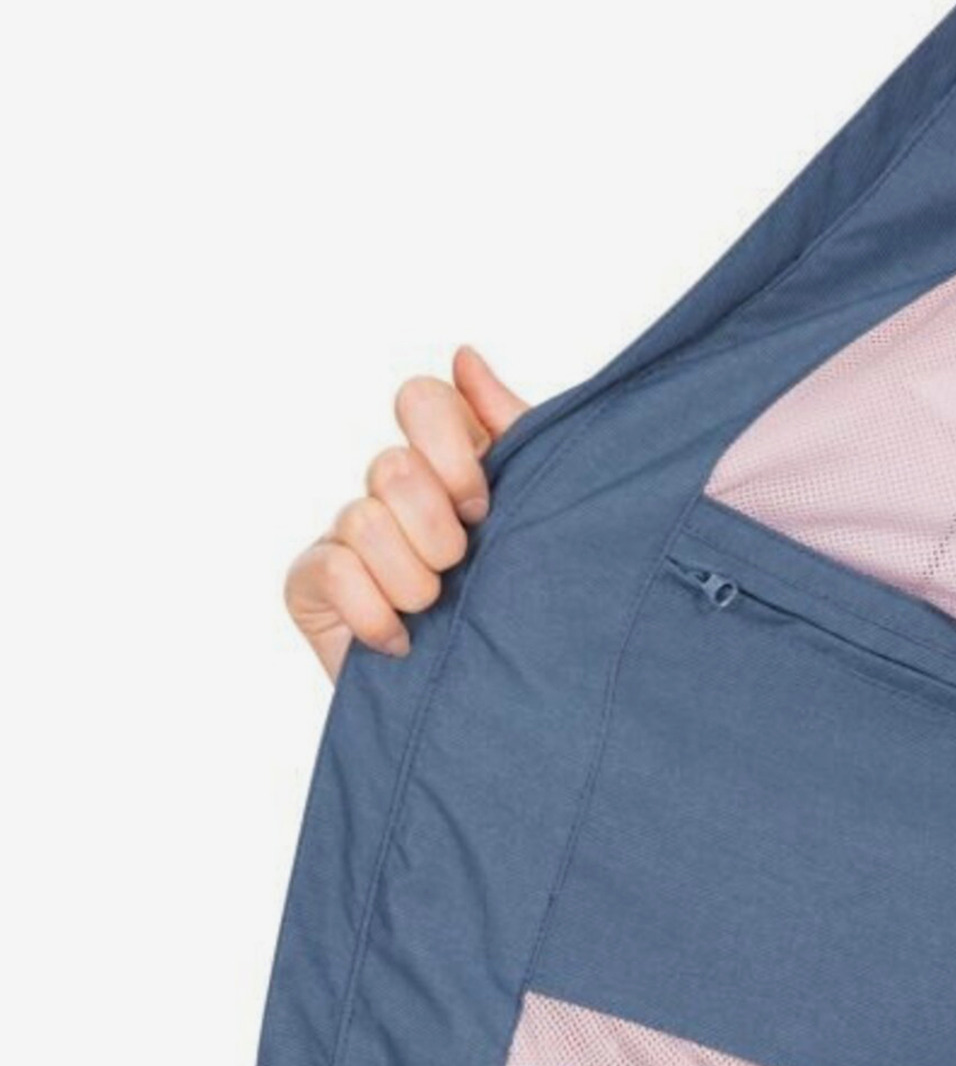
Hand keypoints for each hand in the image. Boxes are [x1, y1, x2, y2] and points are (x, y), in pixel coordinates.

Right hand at [285, 345, 526, 679]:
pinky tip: (402, 643)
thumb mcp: (537, 516)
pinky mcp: (310, 586)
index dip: (452, 449)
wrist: (498, 708)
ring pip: (364, 520)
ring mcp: (344, 537)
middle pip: (394, 466)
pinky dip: (378, 616)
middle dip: (438, 532)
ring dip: (414, 582)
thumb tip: (465, 357)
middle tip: (460, 569)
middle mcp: (388, 491)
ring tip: (433, 613)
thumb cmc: (522, 609)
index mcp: (444, 465)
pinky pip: (334, 572)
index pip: (421, 400)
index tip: (483, 507)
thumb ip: (515, 433)